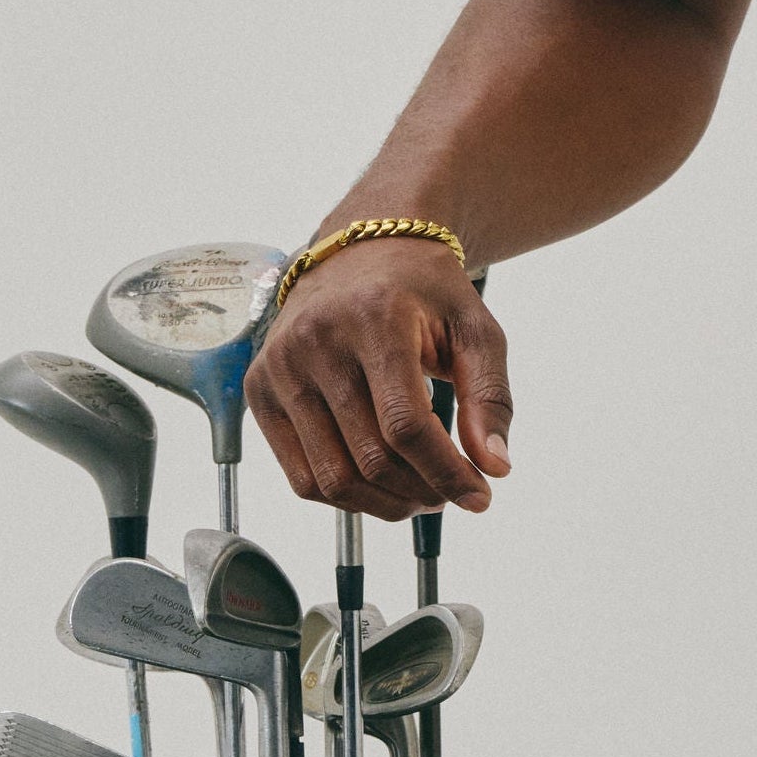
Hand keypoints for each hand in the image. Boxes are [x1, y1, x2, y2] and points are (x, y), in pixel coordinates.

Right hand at [246, 239, 512, 519]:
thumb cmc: (423, 290)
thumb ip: (490, 396)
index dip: (445, 472)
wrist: (361, 252)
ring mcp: (281, 368)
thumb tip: (495, 468)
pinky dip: (344, 497)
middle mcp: (317, 341)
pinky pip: (300, 476)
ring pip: (332, 478)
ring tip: (419, 494)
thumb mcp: (474, 328)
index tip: (479, 496)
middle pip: (370, 457)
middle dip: (422, 491)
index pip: (406, 424)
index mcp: (375, 319)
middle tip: (452, 492)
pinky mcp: (261, 390)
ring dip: (384, 504)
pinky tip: (378, 486)